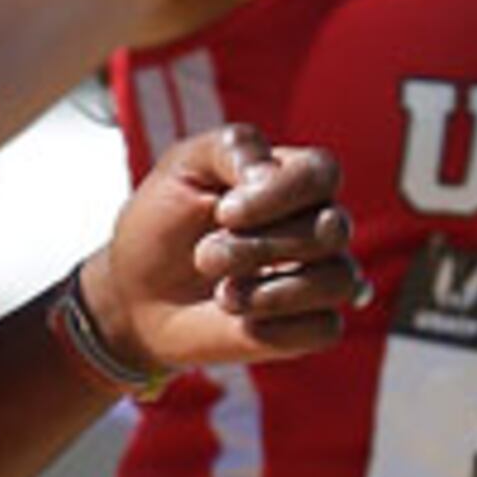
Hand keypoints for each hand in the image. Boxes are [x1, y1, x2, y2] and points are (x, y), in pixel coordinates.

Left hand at [80, 123, 362, 375]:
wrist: (137, 294)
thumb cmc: (163, 223)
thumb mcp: (183, 167)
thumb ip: (233, 148)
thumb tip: (274, 173)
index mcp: (291, 177)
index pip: (323, 173)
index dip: (281, 193)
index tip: (224, 213)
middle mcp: (316, 224)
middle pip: (332, 229)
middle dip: (260, 246)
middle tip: (204, 257)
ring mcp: (319, 276)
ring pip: (339, 280)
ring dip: (272, 292)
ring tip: (222, 293)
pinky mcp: (311, 325)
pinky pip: (325, 328)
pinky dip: (278, 327)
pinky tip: (242, 320)